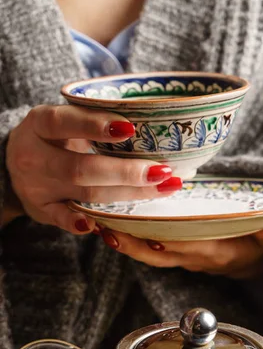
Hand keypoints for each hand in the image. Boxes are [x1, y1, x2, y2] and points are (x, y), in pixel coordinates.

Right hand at [5, 105, 180, 232]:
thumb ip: (92, 121)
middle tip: (162, 171)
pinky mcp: (42, 210)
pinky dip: (79, 224)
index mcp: (40, 124)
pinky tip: (99, 226)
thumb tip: (151, 125)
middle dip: (126, 172)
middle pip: (82, 168)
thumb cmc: (52, 138)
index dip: (95, 125)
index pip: (64, 122)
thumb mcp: (62, 122)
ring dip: (126, 194)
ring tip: (162, 188)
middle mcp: (35, 156)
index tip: (130, 128)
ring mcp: (37, 187)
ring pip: (85, 194)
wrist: (12, 164)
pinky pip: (61, 220)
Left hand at [99, 223, 262, 278]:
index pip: (192, 247)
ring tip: (100, 228)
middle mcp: (194, 258)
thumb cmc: (255, 243)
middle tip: (108, 230)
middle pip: (160, 255)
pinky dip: (129, 241)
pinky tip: (110, 227)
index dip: (173, 244)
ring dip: (125, 244)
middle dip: (134, 245)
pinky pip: (148, 251)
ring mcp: (181, 259)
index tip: (152, 237)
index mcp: (216, 251)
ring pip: (148, 256)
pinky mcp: (172, 256)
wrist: (248, 262)